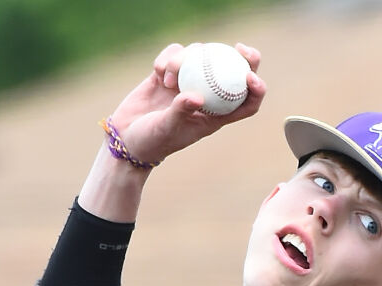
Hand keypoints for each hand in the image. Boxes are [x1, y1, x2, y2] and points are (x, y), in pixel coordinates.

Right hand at [107, 42, 264, 165]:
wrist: (125, 137)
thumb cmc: (151, 142)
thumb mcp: (167, 129)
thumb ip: (181, 111)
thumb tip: (197, 96)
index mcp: (215, 116)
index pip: (245, 103)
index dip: (256, 89)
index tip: (250, 77)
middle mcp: (206, 97)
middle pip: (232, 72)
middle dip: (242, 57)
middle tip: (238, 47)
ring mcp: (188, 82)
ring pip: (201, 57)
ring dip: (187, 59)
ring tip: (168, 77)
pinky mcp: (170, 73)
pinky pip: (176, 54)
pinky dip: (168, 58)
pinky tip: (158, 71)